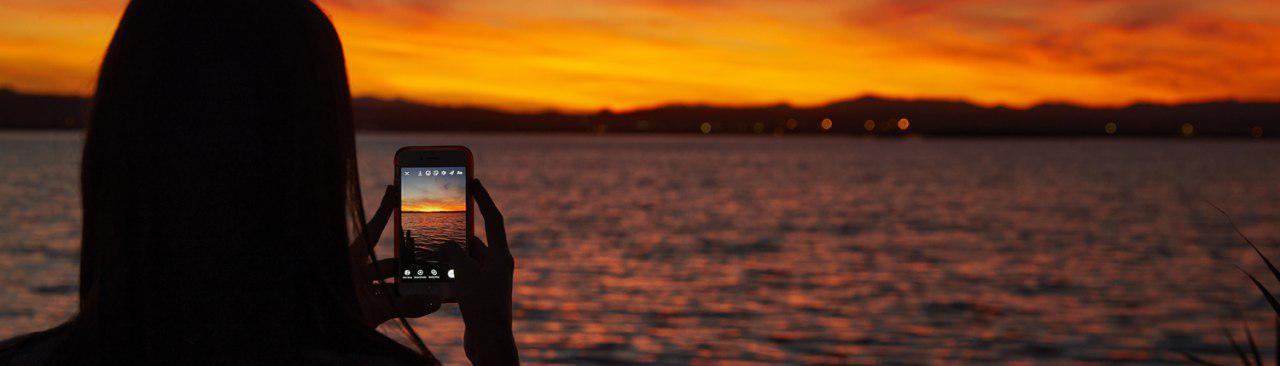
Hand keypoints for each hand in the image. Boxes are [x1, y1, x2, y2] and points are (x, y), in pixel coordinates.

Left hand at [350, 185, 439, 327]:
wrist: (322, 336)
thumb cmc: (339, 315)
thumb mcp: (371, 310)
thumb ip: (402, 306)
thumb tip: (433, 302)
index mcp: (350, 262)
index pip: (372, 231)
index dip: (384, 211)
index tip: (393, 190)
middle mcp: (356, 274)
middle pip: (389, 264)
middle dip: (410, 264)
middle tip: (432, 258)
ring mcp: (360, 292)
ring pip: (391, 285)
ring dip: (411, 288)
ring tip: (434, 288)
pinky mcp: (365, 309)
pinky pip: (389, 303)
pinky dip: (407, 305)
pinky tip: (426, 306)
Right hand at [448, 179, 518, 364]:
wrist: (489, 343)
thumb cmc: (482, 308)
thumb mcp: (465, 275)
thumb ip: (454, 254)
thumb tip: (447, 244)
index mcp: (501, 256)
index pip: (494, 218)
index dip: (484, 198)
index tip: (475, 181)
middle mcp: (498, 265)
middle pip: (476, 239)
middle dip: (458, 231)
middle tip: (441, 217)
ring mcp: (489, 280)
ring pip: (467, 258)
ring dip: (450, 254)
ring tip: (430, 246)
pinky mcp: (479, 293)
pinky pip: (463, 275)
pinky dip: (449, 271)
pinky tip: (432, 270)